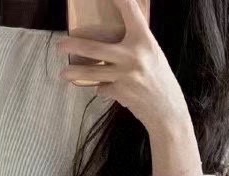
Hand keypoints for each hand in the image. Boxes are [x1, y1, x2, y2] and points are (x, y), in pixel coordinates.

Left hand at [57, 0, 202, 175]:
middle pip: (96, 49)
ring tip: (64, 73)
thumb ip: (137, 43)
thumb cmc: (161, 80)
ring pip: (92, 73)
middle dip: (74, 46)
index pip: (130, 12)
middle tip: (60, 45)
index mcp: (144, 41)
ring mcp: (125, 76)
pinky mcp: (120, 93)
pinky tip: (103, 89)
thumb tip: (120, 32)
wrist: (167, 111)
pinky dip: (101, 88)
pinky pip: (103, 88)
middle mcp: (133, 56)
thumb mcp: (153, 55)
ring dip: (75, 73)